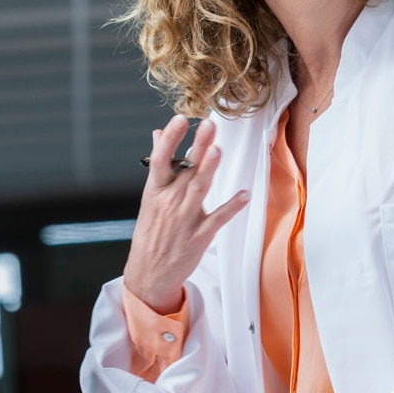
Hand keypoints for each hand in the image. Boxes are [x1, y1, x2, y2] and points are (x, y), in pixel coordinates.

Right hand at [122, 115, 249, 312]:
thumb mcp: (150, 198)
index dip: (170, 139)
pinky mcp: (199, 236)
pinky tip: (244, 195)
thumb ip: (160, 165)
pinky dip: (231, 207)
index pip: (160, 159)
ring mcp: (185, 219)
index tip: (180, 119)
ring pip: (199, 189)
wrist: (149, 272)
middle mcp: (170, 203)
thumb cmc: (151, 234)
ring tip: (218, 151)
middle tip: (209, 125)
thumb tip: (158, 134)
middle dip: (198, 146)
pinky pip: (218, 218)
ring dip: (209, 170)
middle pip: (186, 169)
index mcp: (155, 191)